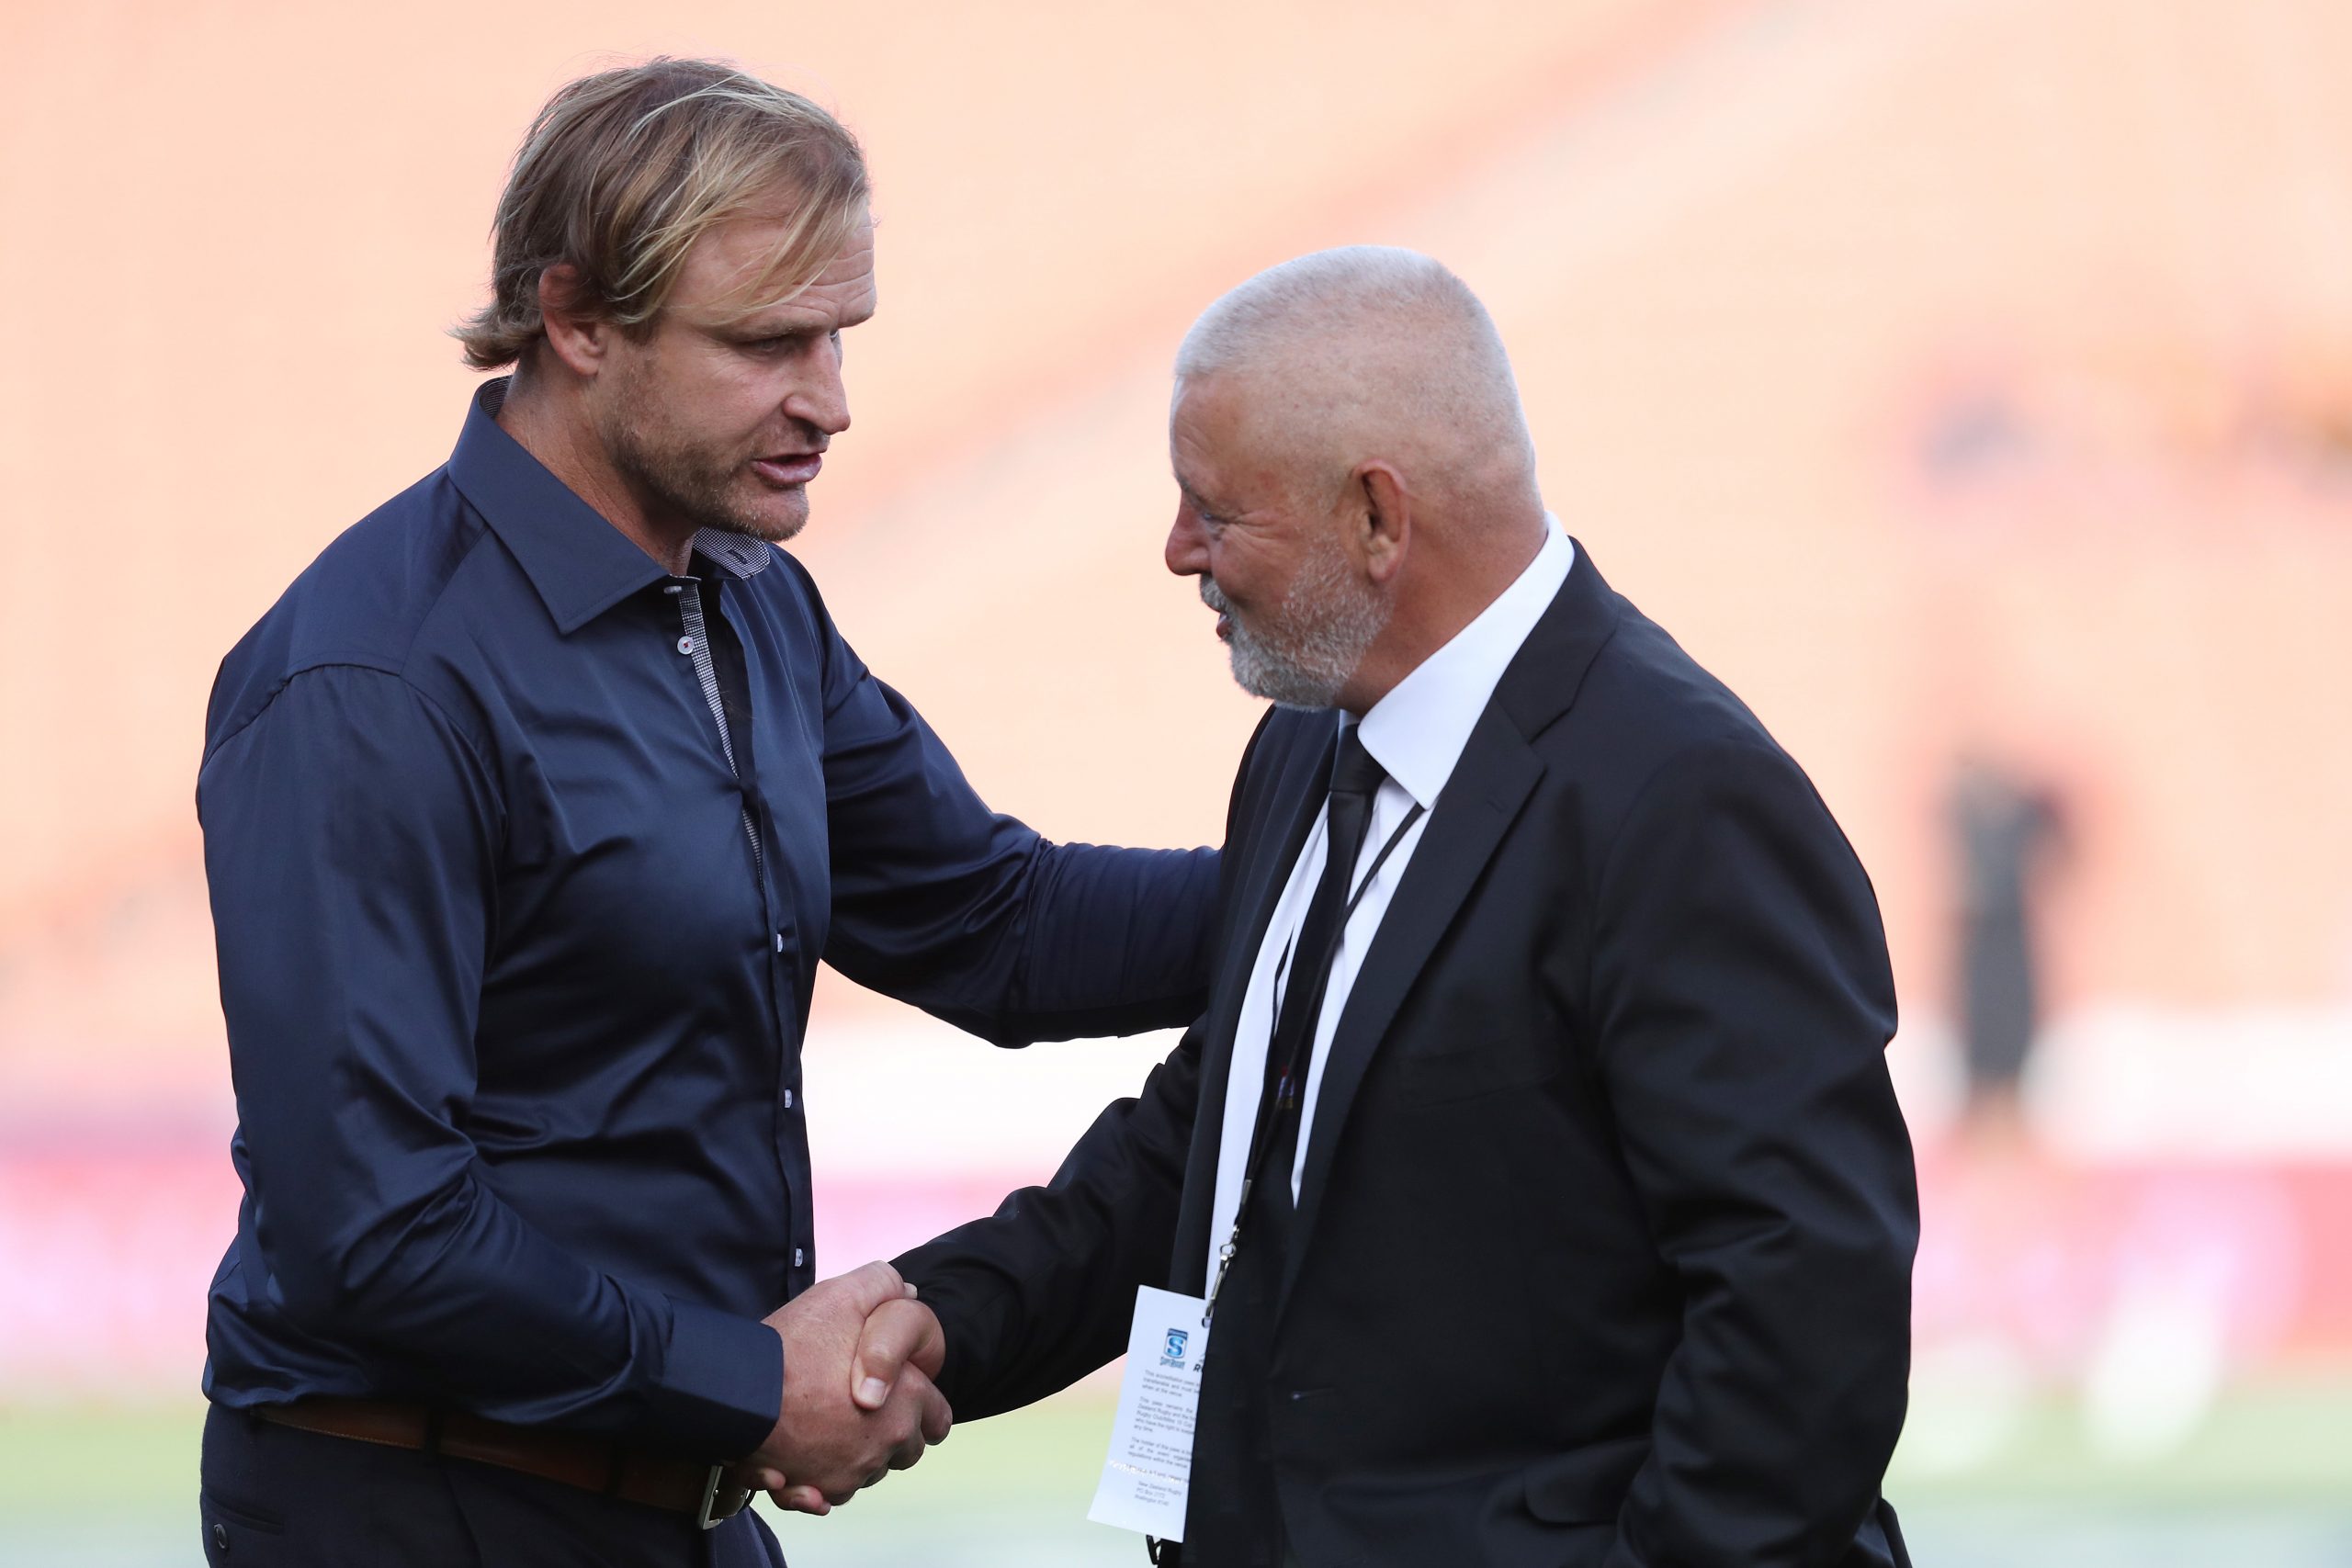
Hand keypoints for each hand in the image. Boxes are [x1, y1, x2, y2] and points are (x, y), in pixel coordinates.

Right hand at [733, 1261, 951, 1512]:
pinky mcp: (820, 1490)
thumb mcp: (843, 1295)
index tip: (899, 1395)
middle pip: (908, 1449)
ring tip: (826, 1427)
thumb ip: (882, 1286)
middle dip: (892, 1433)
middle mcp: (886, 1442)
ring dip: (855, 1455)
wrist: (736, 1391)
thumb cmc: (791, 1347)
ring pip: (869, 1471)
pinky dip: (821, 1482)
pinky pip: (832, 1494)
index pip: (939, 1417)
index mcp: (906, 1398)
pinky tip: (803, 1462)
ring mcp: (853, 1471)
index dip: (920, 1403)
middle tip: (859, 1407)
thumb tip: (906, 1292)